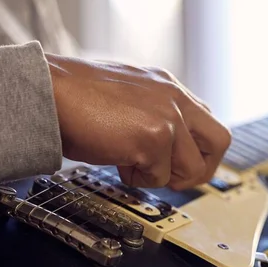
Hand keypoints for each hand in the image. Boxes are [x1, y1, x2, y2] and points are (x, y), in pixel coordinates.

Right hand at [46, 54, 230, 189]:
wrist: (47, 90)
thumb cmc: (77, 98)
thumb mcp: (129, 98)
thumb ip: (155, 115)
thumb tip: (168, 150)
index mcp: (168, 88)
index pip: (206, 121)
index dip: (197, 149)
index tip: (180, 162)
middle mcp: (174, 98)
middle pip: (220, 141)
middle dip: (203, 167)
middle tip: (177, 176)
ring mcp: (168, 117)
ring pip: (192, 167)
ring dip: (164, 177)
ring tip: (134, 165)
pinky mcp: (154, 138)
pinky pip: (159, 177)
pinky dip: (138, 178)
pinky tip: (118, 162)